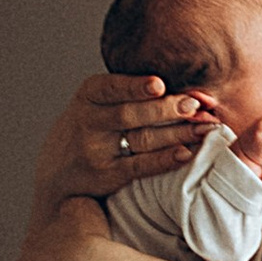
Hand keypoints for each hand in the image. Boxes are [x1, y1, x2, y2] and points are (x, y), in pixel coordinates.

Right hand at [33, 72, 213, 215]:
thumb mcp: (95, 103)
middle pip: (130, 114)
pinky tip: (185, 153)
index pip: (112, 87)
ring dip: (177, 133)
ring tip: (204, 128)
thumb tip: (183, 88)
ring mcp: (97, 150)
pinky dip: (165, 160)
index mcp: (88, 95)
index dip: (136, 86)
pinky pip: (140, 166)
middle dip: (167, 109)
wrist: (57, 173)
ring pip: (141, 138)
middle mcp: (88, 121)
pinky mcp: (106, 175)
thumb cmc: (90, 129)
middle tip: (195, 105)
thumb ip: (129, 92)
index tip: (159, 85)